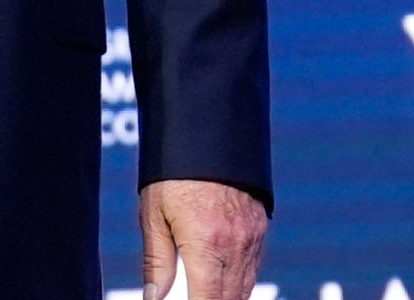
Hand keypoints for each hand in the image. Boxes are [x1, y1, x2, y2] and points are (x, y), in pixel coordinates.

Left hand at [140, 179, 265, 299]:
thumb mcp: (153, 215)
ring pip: (245, 287)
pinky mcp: (260, 227)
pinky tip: (222, 282)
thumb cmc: (173, 172)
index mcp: (206, 245)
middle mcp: (235, 245)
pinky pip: (253, 267)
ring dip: (227, 297)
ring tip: (204, 292)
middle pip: (230, 299)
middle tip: (192, 296)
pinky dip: (239, 280)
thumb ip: (156, 262)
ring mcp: (252, 237)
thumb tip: (153, 297)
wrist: (207, 131)